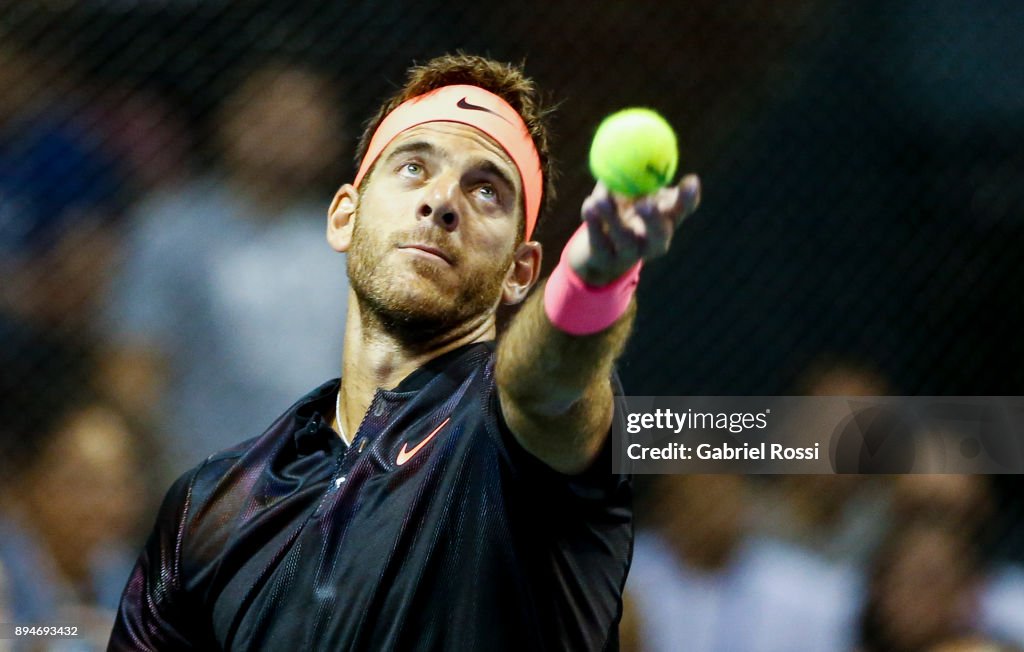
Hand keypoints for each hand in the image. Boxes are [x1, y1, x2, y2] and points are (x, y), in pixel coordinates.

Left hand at [566, 174, 700, 285]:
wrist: (598, 248)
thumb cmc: (622, 208)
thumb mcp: (632, 189)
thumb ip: (637, 172)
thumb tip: (633, 141)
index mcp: (667, 219)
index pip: (684, 209)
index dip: (689, 197)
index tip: (690, 180)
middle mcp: (655, 241)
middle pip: (660, 233)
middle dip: (654, 219)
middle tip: (645, 203)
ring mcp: (632, 254)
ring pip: (625, 239)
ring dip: (612, 217)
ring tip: (599, 199)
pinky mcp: (607, 261)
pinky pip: (600, 242)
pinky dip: (593, 222)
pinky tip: (588, 205)